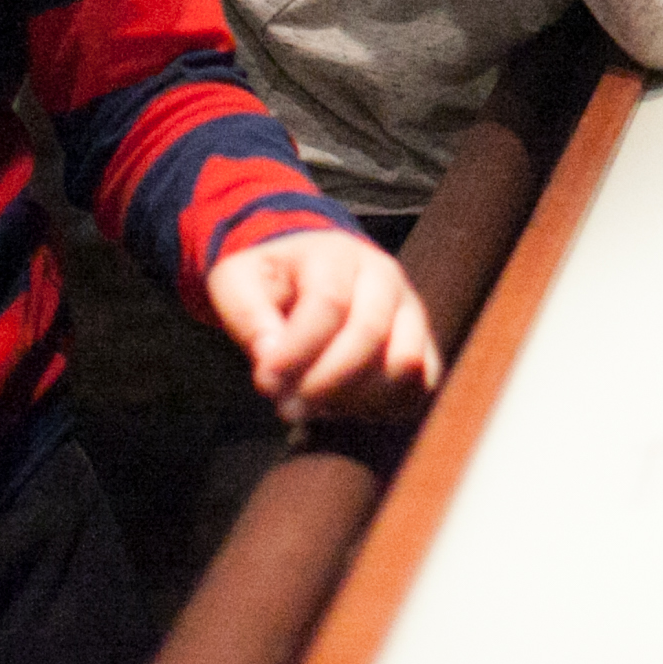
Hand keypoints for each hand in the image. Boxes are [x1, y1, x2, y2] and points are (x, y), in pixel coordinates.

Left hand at [205, 229, 440, 425]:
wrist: (308, 275)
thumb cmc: (271, 281)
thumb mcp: (237, 283)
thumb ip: (248, 316)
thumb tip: (271, 358)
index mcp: (337, 254)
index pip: (328, 303)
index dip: (297, 350)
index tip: (265, 381)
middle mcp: (385, 278)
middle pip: (369, 334)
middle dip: (323, 382)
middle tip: (286, 409)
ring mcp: (411, 313)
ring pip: (404, 363)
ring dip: (354, 397)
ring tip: (314, 405)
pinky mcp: (424, 347)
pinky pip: (420, 387)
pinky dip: (382, 408)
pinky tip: (343, 407)